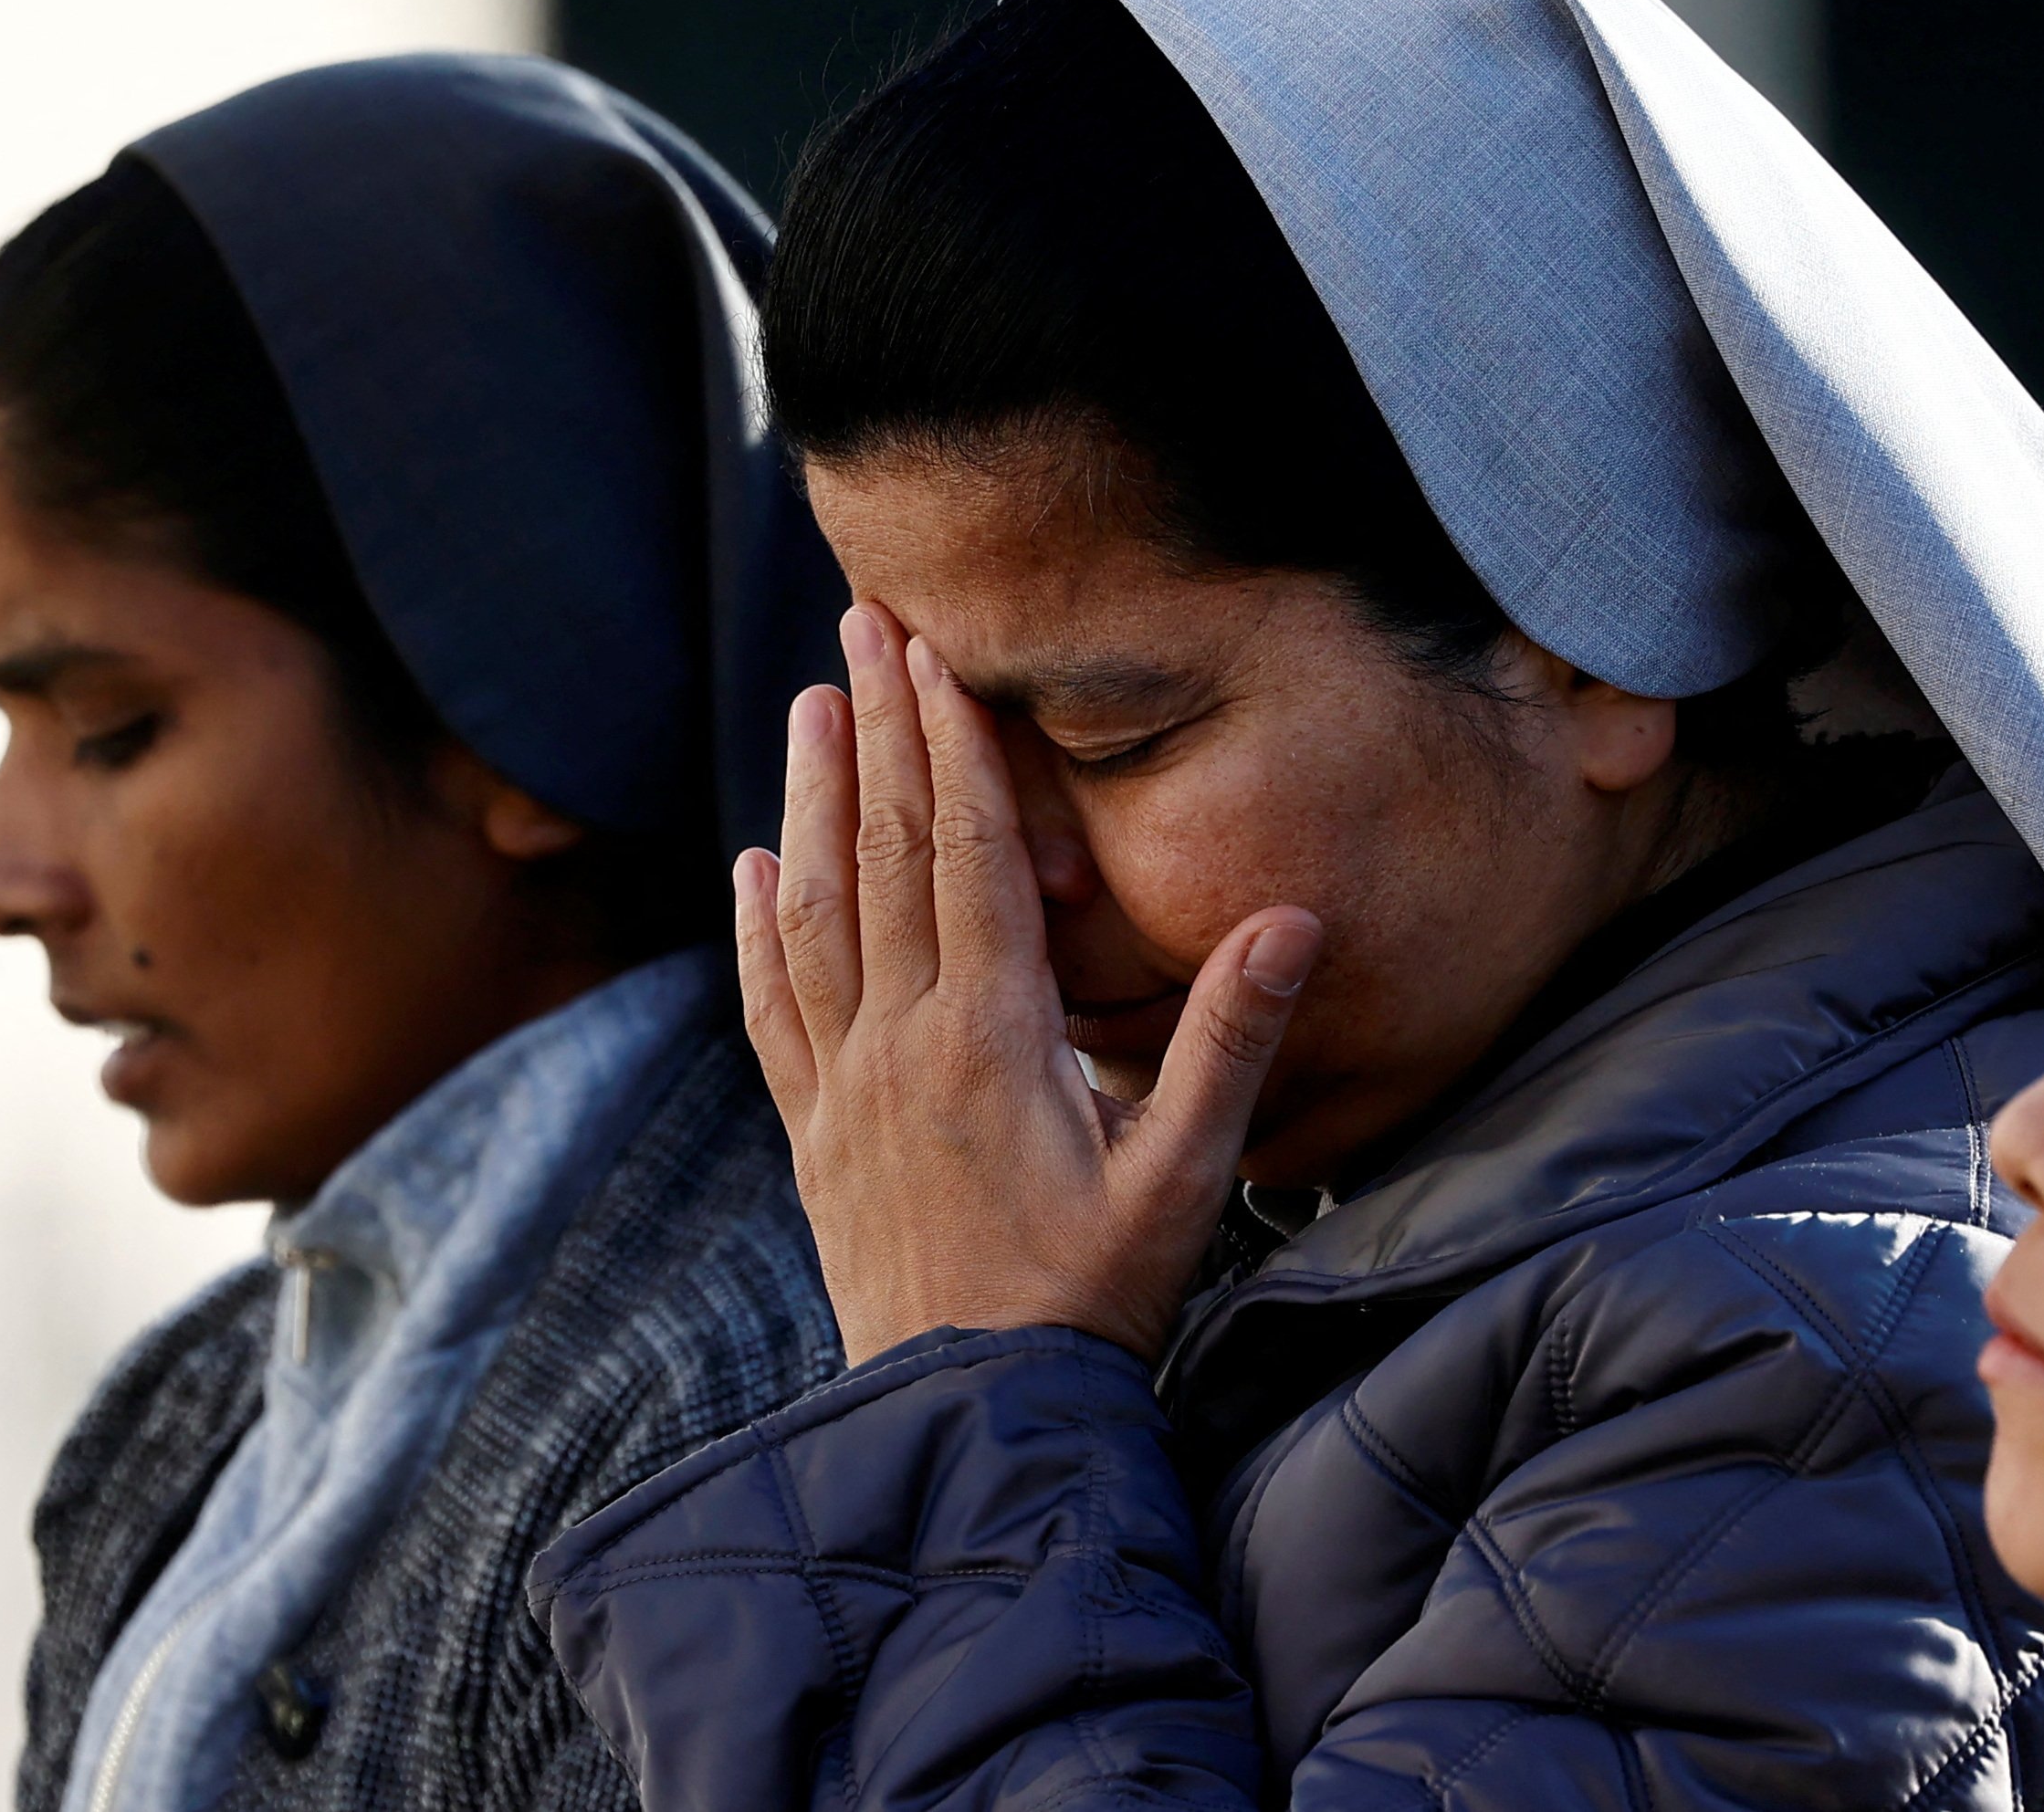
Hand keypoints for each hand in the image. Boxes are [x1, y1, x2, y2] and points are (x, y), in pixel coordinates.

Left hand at [735, 604, 1323, 1363]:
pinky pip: (773, 1011)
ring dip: (811, 802)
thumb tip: (1291, 919)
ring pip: (814, 914)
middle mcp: (902, 1045)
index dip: (952, 745)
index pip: (966, 855)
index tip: (935, 650)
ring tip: (811, 706)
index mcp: (993, 1039)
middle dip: (879, 730)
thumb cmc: (1094, 1305)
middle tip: (862, 621)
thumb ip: (1227, 1044)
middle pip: (884, 855)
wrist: (972, 1422)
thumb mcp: (1185, 1181)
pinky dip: (758, 931)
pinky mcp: (814, 1136)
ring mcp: (845, 1089)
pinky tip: (752, 870)